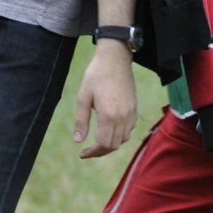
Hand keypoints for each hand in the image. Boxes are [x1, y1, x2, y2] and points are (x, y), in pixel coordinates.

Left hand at [73, 41, 136, 157]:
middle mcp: (123, 117)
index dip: (93, 152)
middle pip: (114, 145)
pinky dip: (120, 135)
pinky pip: (129, 130)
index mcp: (108, 115)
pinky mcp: (134, 108)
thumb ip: (81, 121)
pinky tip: (109, 129)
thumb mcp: (83, 96)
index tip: (82, 153)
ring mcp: (131, 113)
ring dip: (111, 144)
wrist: (115, 59)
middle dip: (100, 151)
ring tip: (98, 141)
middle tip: (88, 150)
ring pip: (123, 139)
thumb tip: (78, 141)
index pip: (103, 144)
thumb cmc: (96, 75)